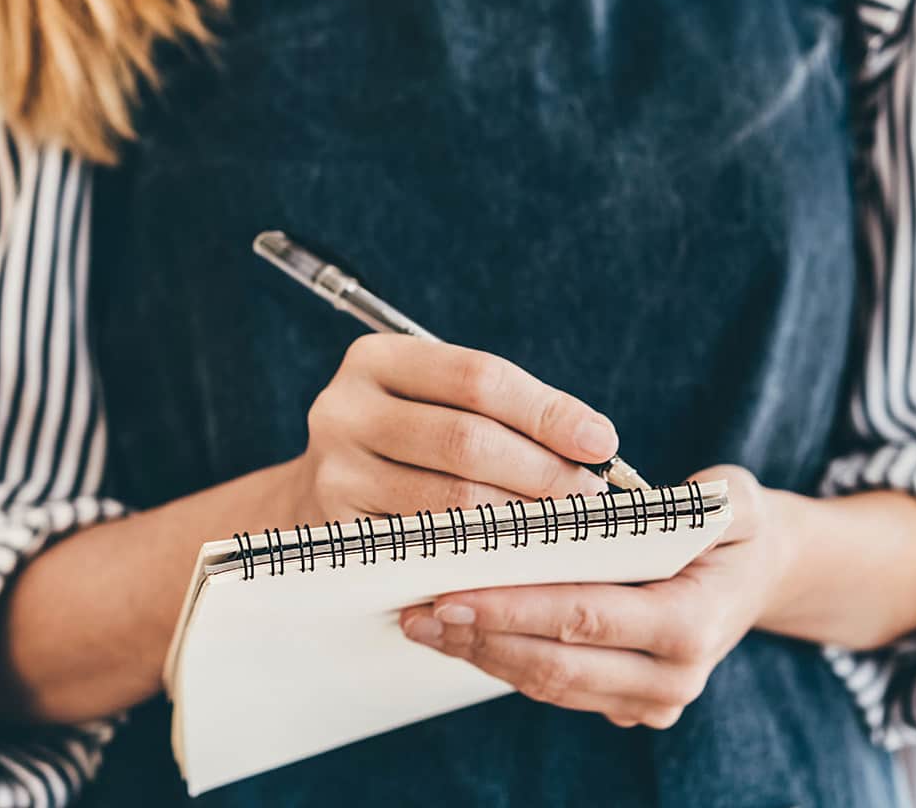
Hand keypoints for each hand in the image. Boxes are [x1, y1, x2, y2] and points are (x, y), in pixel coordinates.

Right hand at [279, 335, 617, 523]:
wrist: (314, 502)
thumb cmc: (405, 446)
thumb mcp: (436, 404)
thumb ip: (502, 411)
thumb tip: (594, 441)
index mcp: (376, 360)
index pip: (477, 378)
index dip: (546, 411)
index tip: (601, 440)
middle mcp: (345, 410)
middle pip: (467, 440)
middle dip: (543, 471)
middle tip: (589, 496)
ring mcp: (337, 474)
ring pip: (452, 501)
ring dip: (523, 517)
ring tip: (564, 526)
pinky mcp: (341, 534)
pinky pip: (431, 548)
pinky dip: (486, 554)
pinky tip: (519, 555)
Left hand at [397, 464, 790, 728]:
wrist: (754, 578)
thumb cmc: (734, 530)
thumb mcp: (740, 501)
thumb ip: (717, 500)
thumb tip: (679, 500)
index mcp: (690, 625)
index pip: (585, 618)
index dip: (514, 609)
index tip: (453, 593)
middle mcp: (672, 678)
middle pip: (556, 663)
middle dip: (481, 638)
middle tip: (416, 612)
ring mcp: (650, 702)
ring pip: (548, 684)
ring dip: (482, 655)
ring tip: (422, 623)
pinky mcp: (627, 706)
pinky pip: (555, 688)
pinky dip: (504, 661)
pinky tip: (462, 634)